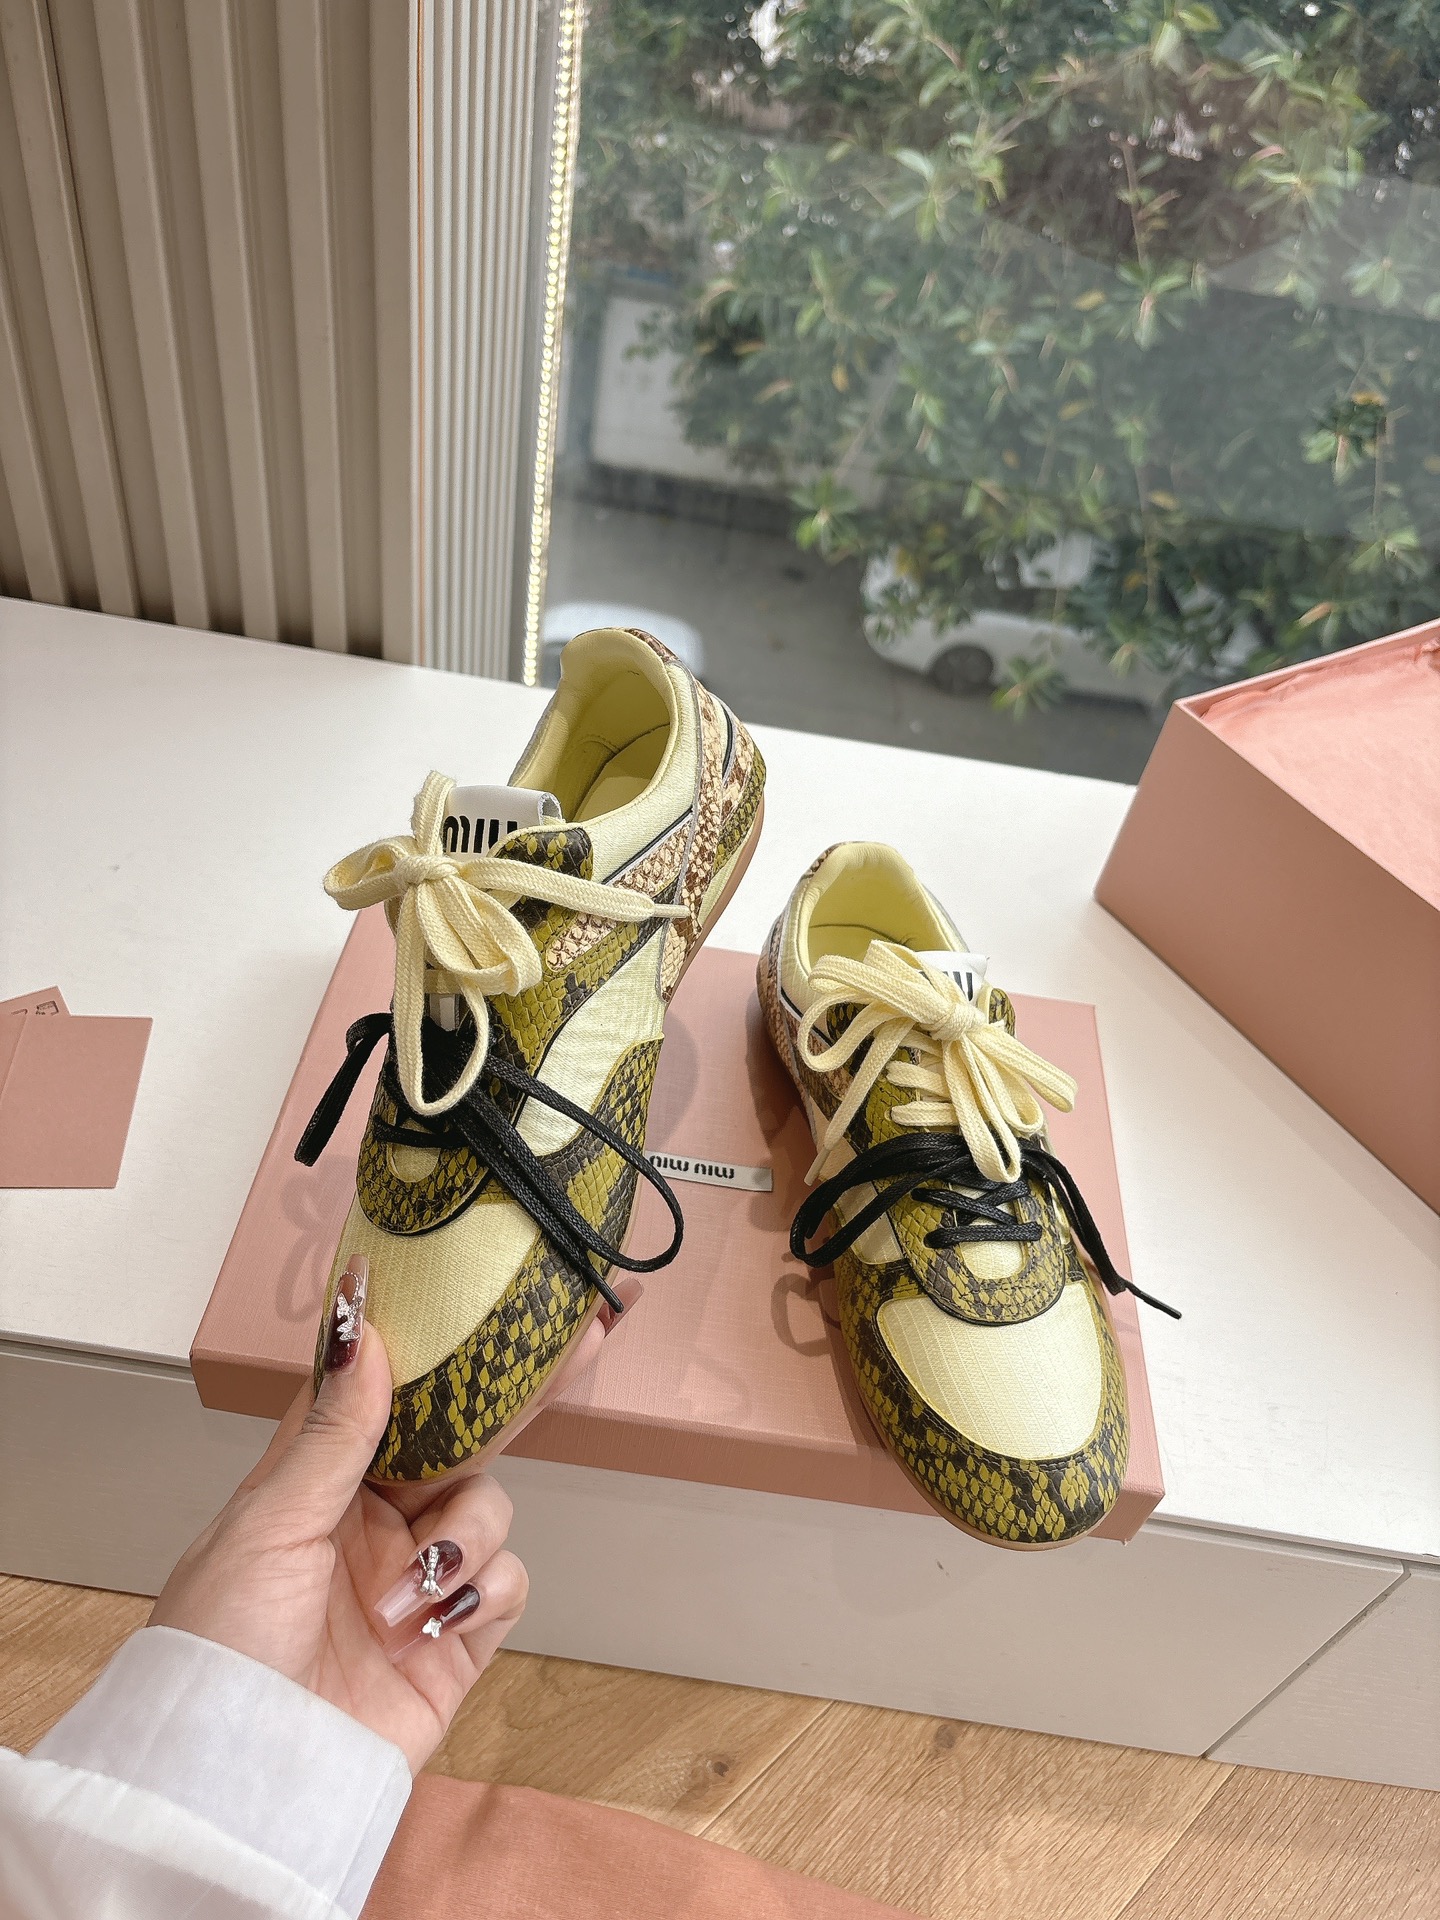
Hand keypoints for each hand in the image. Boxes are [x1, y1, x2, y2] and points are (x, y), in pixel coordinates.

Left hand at [151, 1259, 636, 1770]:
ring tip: (407, 1594)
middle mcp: (372, 1518)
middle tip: (585, 1334)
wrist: (239, 1786)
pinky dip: (481, 1591)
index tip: (479, 1277)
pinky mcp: (455, 1639)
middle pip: (462, 1435)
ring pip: (492, 1506)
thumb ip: (332, 1431)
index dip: (432, 1334)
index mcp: (316, 1478)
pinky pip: (507, 1582)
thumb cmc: (219, 1651)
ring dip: (465, 1538)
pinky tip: (431, 1623)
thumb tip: (362, 1325)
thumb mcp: (267, 1525)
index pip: (387, 1387)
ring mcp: (418, 1576)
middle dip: (516, 1393)